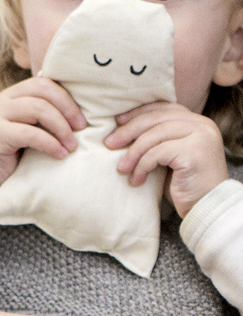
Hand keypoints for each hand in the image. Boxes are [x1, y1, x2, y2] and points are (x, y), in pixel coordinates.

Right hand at [0, 77, 86, 188]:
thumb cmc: (17, 150)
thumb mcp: (33, 127)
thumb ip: (47, 115)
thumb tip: (82, 113)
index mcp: (14, 94)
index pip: (44, 84)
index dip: (67, 99)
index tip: (82, 121)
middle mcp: (3, 100)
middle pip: (42, 92)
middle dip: (67, 110)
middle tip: (81, 130)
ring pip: (37, 109)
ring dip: (61, 128)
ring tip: (71, 146)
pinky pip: (29, 133)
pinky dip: (50, 143)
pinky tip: (59, 154)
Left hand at [104, 102, 228, 216]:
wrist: (206, 208)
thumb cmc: (183, 183)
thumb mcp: (169, 155)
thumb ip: (157, 138)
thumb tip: (121, 126)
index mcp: (197, 121)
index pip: (163, 108)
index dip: (138, 113)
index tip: (117, 121)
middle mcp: (202, 124)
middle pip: (156, 119)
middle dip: (128, 130)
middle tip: (109, 143)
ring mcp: (201, 136)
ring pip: (154, 136)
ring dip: (132, 153)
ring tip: (121, 168)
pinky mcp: (194, 152)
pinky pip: (157, 153)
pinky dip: (142, 166)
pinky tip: (136, 180)